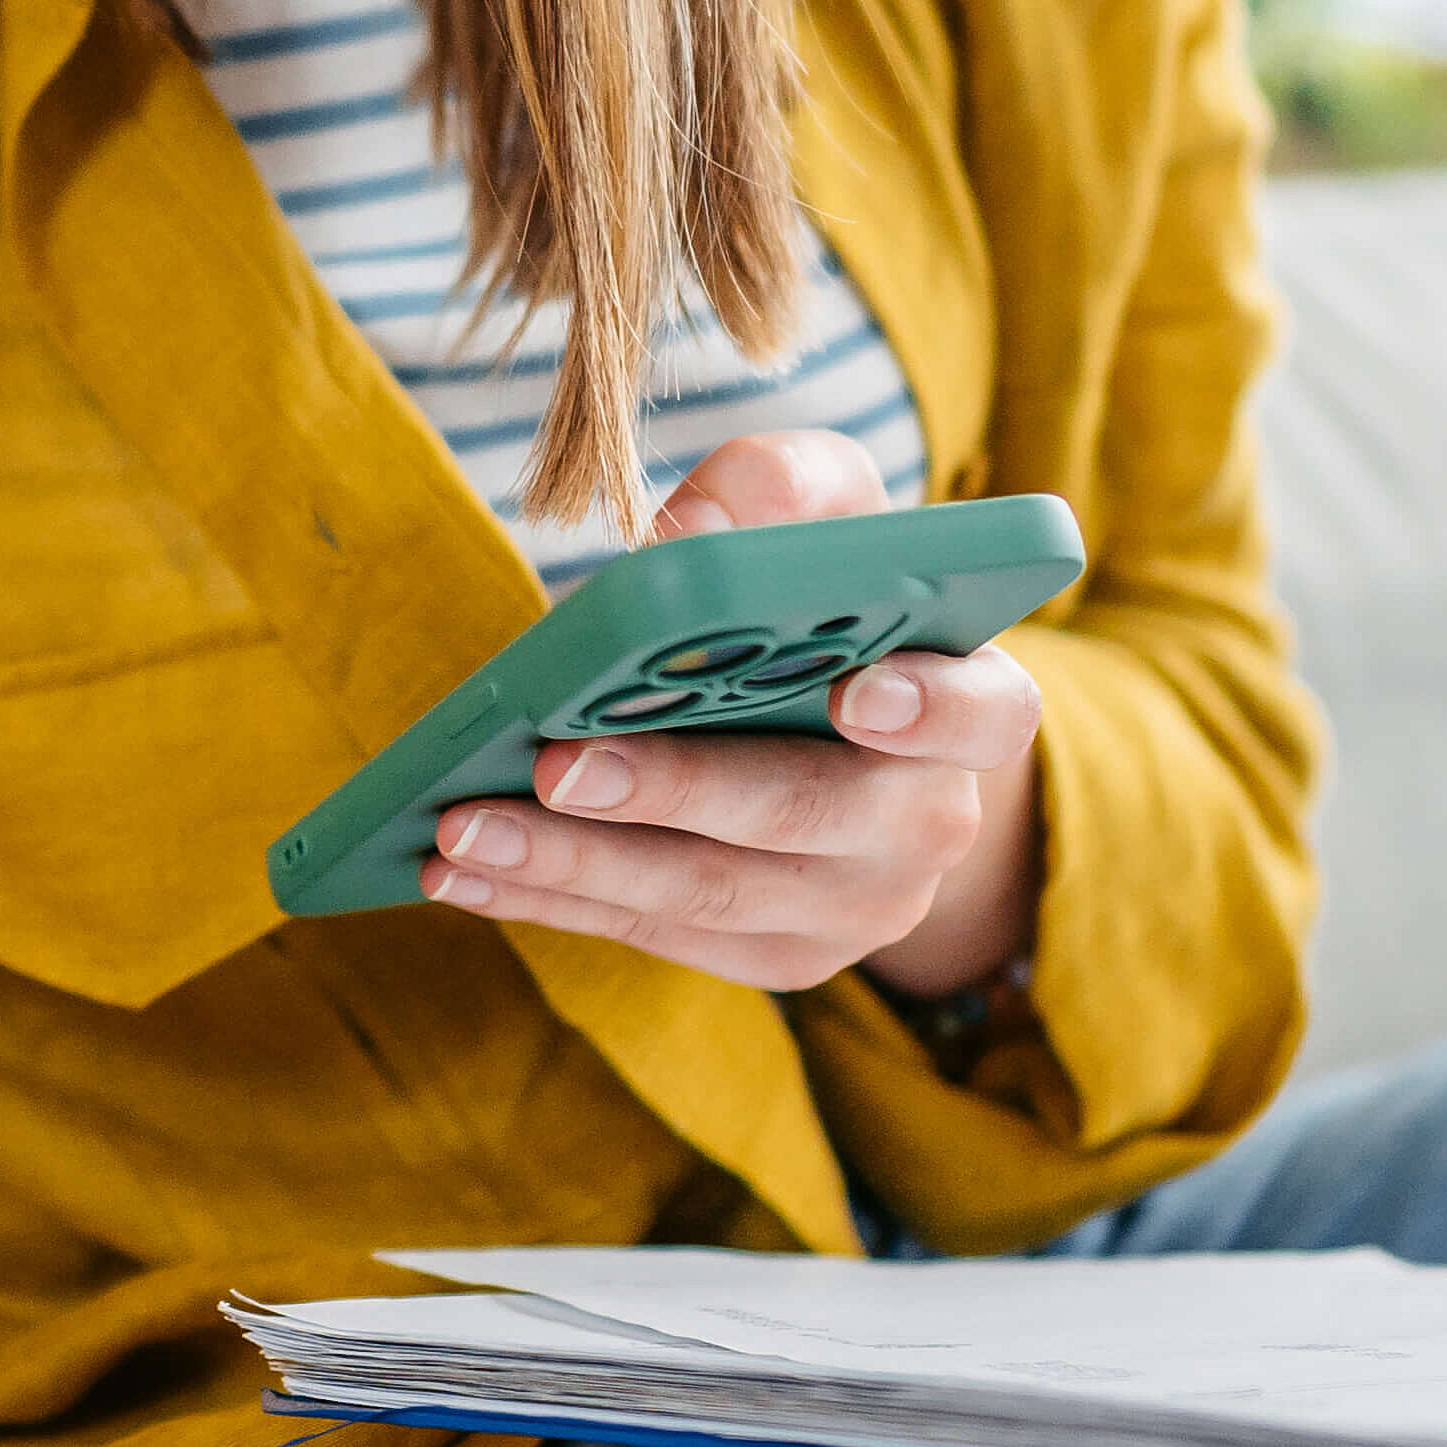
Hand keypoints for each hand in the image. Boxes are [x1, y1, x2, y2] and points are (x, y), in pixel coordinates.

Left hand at [427, 431, 1046, 997]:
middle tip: (554, 764)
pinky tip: (460, 870)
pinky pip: (658, 932)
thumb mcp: (826, 521)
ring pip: (711, 892)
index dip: (930, 706)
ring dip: (575, 863)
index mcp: (974, 705)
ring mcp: (857, 907)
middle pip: (804, 814)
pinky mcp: (781, 956)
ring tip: (462, 827)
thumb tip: (689, 521)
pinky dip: (553, 900)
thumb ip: (778, 489)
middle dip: (673, 790)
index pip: (985, 711)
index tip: (852, 690)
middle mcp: (931, 824)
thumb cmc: (830, 611)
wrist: (855, 747)